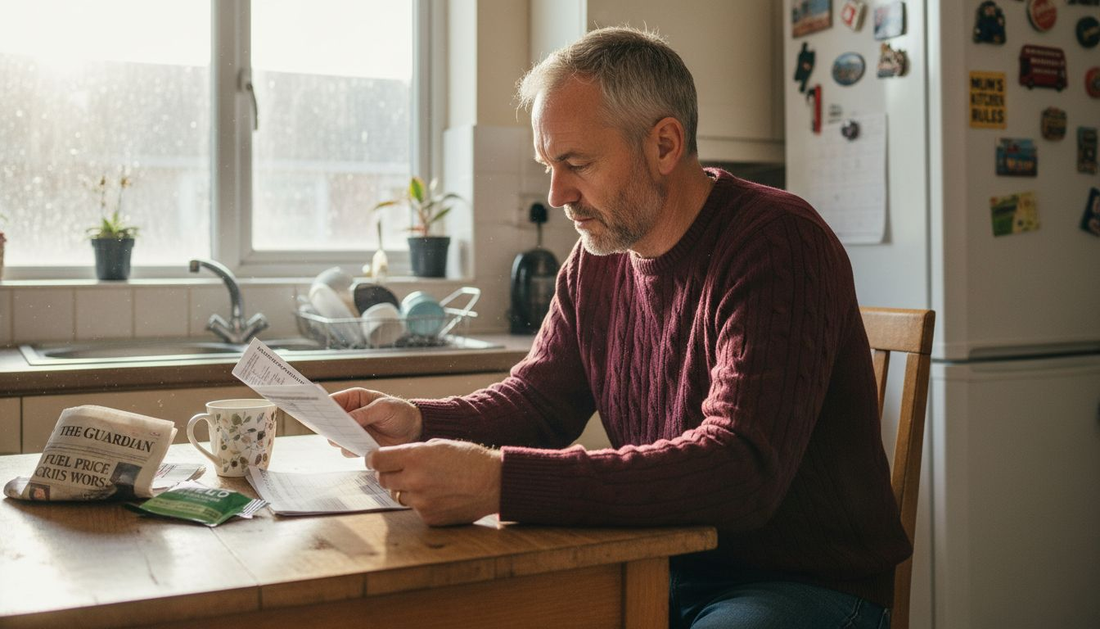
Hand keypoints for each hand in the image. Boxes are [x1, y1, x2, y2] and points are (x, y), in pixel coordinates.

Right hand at [329, 388, 422, 455]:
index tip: (315, 412)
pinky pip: (348, 450)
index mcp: (354, 399)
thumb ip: (366, 413)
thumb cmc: (400, 412)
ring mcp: (353, 431)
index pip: (332, 401)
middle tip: (328, 428)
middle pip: (330, 421)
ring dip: (339, 439)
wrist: (413, 429)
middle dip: (327, 425)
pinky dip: (350, 450)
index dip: (321, 406)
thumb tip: (348, 419)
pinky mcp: (359, 445)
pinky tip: (357, 448)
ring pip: (336, 438)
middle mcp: (350, 415)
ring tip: (344, 439)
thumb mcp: (385, 408)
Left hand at [370, 439, 501, 526]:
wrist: (493, 483)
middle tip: (402, 470)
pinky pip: (414, 508)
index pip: (377, 460)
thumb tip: (393, 460)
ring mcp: (420, 502)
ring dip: (405, 488)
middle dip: (389, 473)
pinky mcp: (428, 517)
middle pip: (383, 479)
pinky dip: (421, 502)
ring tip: (426, 482)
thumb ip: (413, 453)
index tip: (375, 460)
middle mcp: (414, 480)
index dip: (374, 459)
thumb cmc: (470, 460)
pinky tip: (438, 494)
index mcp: (415, 457)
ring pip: (397, 495)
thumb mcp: (439, 445)